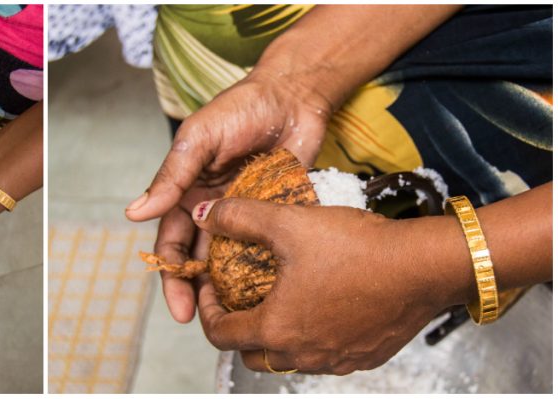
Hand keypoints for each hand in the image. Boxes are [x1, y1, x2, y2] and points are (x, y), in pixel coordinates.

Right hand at [127, 72, 332, 322]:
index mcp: (188, 193)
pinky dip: (269, 268)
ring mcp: (247, 213)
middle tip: (205, 322)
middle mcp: (214, 208)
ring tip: (239, 316)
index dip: (172, 275)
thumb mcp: (198, 139)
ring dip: (232, 286)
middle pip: (202, 260)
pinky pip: (271, 245)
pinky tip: (274, 293)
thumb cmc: (240, 108)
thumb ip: (171, 177)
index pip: (173, 242)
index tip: (179, 307)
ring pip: (234, 259)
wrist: (294, 94)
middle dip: (198, 292)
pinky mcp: (279, 213)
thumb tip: (135, 213)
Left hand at [190, 197, 470, 374]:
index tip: (210, 287)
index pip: (220, 335)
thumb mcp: (289, 223)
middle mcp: (303, 355)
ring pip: (288, 358)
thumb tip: (205, 214)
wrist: (425, 265)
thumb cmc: (358, 248)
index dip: (206, 310)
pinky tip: (319, 304)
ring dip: (275, 335)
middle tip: (239, 295)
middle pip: (251, 354)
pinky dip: (312, 337)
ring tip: (278, 298)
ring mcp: (336, 361)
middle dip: (237, 327)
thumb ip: (240, 218)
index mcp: (276, 329)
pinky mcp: (364, 358)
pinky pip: (325, 356)